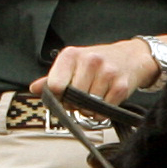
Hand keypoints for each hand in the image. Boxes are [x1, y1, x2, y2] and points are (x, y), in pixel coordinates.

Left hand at [30, 38, 159, 106]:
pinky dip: (101, 112)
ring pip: (87, 106)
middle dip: (74, 104)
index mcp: (71, 55)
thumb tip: (34, 88)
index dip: (57, 97)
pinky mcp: (121, 86)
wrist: (132, 56)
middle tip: (80, 98)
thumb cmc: (98, 61)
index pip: (55, 85)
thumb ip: (53, 78)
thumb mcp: (73, 63)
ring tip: (94, 96)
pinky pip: (103, 111)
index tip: (62, 97)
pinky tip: (104, 99)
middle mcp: (90, 61)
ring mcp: (107, 73)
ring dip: (88, 109)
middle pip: (72, 98)